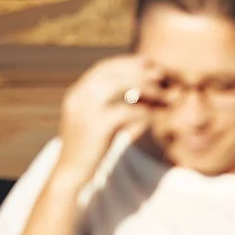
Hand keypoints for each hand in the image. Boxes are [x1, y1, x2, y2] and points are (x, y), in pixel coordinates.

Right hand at [55, 55, 154, 187]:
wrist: (71, 172)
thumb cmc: (90, 147)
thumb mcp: (100, 121)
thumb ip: (114, 105)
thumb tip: (144, 96)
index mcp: (77, 93)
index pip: (102, 68)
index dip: (126, 62)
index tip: (147, 62)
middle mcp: (78, 97)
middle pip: (111, 72)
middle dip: (137, 69)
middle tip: (160, 73)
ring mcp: (84, 110)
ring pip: (118, 85)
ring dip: (144, 86)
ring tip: (162, 92)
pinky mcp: (95, 125)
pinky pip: (125, 110)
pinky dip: (143, 110)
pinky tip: (155, 114)